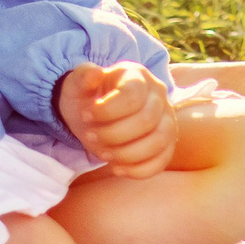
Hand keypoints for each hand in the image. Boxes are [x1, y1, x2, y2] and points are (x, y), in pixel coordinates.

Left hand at [58, 62, 176, 178]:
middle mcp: (159, 95)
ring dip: (127, 154)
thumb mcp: (77, 85)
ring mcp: (167, 119)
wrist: (96, 114)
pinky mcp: (167, 143)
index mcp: (138, 76)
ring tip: (103, 153)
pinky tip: (116, 168)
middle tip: (90, 136)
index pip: (133, 96)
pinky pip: (162, 161)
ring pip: (159, 141)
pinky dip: (138, 170)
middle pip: (147, 120)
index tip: (86, 115)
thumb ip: (82, 78)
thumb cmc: (88, 97)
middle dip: (113, 134)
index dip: (107, 111)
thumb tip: (94, 73)